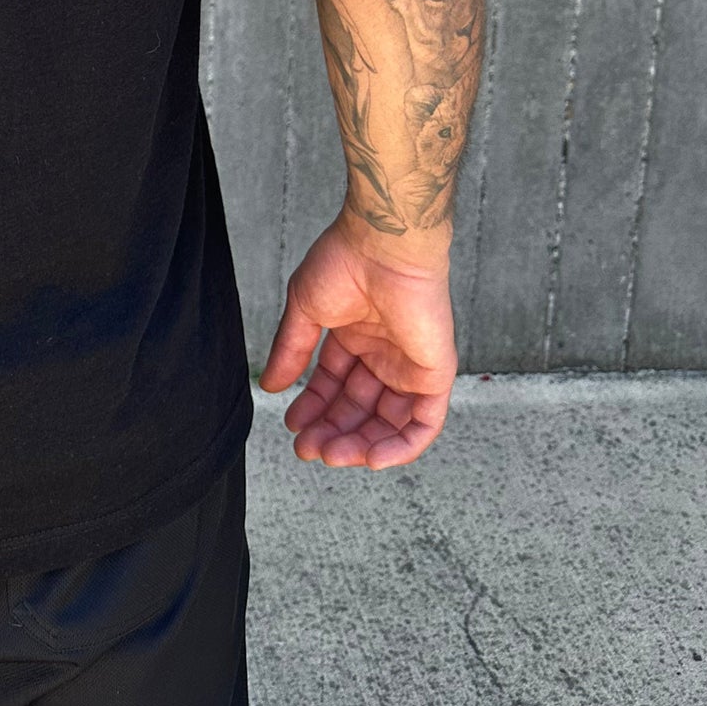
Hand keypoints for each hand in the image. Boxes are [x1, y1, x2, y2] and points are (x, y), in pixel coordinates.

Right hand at [259, 212, 456, 467]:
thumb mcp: (305, 310)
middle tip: (308, 448)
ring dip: (361, 445)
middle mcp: (384, 354)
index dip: (314, 408)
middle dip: (333, 431)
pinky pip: (424, 423)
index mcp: (355, 336)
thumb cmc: (344, 262)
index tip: (293, 426)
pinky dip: (401, 447)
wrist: (382, 247)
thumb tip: (271, 386)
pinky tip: (370, 458)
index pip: (335, 385)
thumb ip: (291, 351)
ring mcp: (411, 366)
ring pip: (389, 423)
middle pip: (359, 408)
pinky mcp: (435, 374)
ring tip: (330, 454)